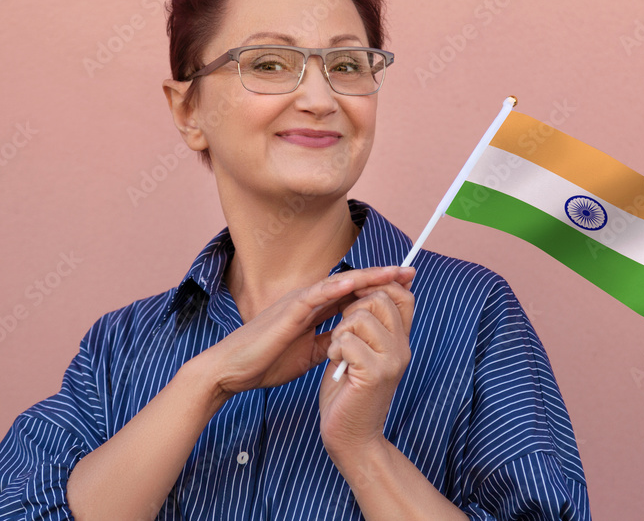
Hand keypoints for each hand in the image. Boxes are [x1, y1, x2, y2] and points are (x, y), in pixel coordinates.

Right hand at [198, 266, 407, 405]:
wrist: (232, 372)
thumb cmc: (265, 362)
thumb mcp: (308, 355)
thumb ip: (327, 344)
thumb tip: (348, 343)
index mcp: (314, 311)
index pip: (353, 295)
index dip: (379, 289)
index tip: (406, 286)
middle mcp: (309, 300)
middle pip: (352, 283)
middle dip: (382, 277)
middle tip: (411, 271)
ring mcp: (299, 302)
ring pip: (340, 283)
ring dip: (369, 276)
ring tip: (394, 271)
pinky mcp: (288, 310)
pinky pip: (317, 295)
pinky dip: (338, 286)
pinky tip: (358, 281)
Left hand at [318, 266, 415, 460]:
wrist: (352, 438)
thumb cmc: (349, 392)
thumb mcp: (363, 351)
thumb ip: (368, 325)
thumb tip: (364, 290)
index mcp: (401, 340)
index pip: (403, 295)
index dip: (378, 288)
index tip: (356, 302)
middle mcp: (402, 347)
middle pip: (379, 299)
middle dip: (351, 310)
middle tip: (344, 337)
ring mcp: (391, 359)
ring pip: (360, 316)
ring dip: (340, 332)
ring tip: (340, 354)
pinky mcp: (374, 373)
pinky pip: (347, 340)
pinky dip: (335, 350)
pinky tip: (337, 366)